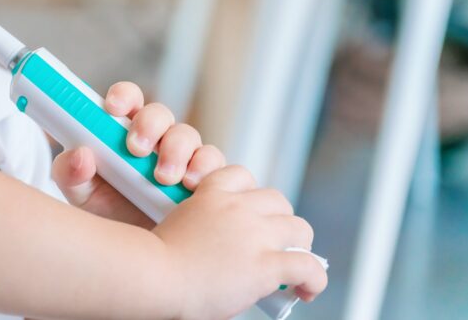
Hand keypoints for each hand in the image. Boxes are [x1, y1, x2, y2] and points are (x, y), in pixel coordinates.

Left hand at [50, 81, 224, 226]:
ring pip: (188, 135)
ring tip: (163, 177)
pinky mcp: (208, 179)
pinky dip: (205, 170)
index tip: (112, 107)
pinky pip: (215, 163)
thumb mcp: (81, 196)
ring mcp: (185, 157)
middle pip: (159, 113)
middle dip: (149, 124)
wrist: (138, 260)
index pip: (127, 100)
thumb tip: (79, 155)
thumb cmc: (108, 216)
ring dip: (176, 151)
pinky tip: (192, 186)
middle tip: (136, 148)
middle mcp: (157, 139)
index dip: (122, 97)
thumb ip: (70, 172)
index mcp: (124, 131)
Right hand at [154, 165, 327, 319]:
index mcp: (210, 195)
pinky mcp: (266, 264)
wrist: (154, 277)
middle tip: (275, 241)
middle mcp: (236, 208)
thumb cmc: (154, 261)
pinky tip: (307, 291)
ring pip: (299, 228)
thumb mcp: (173, 225)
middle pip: (277, 200)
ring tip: (295, 263)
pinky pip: (307, 266)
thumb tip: (210, 250)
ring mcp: (254, 234)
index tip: (247, 213)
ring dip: (299, 245)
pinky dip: (313, 279)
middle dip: (279, 220)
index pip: (240, 175)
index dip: (248, 194)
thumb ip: (196, 225)